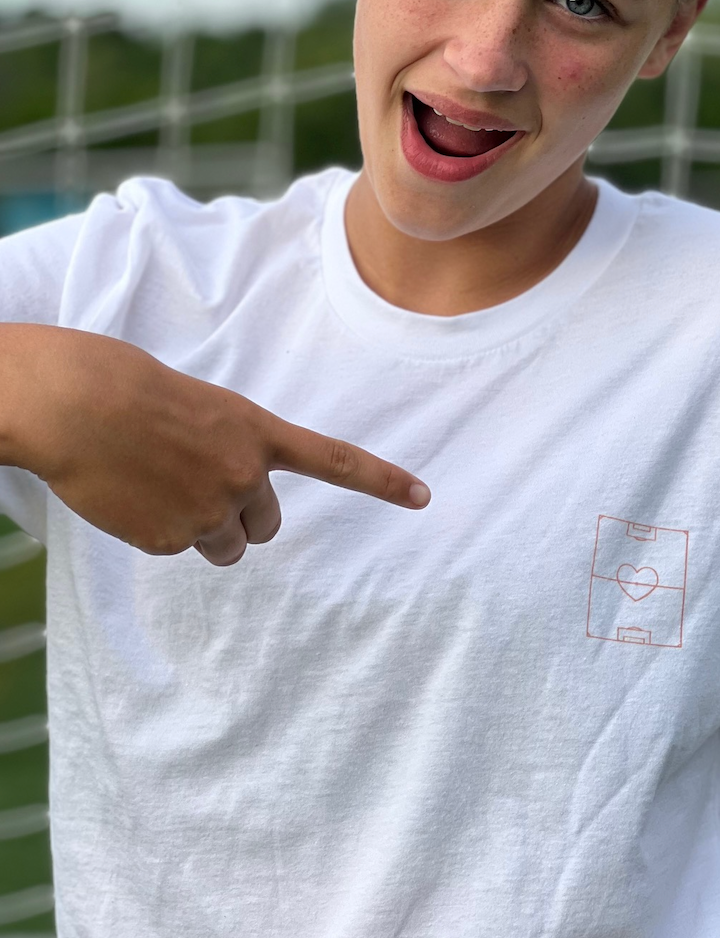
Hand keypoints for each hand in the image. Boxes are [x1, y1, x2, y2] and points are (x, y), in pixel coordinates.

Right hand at [0, 324, 430, 565]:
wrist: (78, 405)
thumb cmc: (132, 390)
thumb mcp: (205, 407)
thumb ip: (231, 445)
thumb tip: (228, 489)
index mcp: (258, 433)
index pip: (335, 460)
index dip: (382, 481)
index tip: (424, 497)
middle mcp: (244, 477)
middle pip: (266, 525)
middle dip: (241, 516)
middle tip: (198, 486)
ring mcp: (209, 512)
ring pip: (226, 547)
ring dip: (204, 532)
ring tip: (161, 491)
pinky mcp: (170, 540)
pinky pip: (176, 547)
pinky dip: (157, 530)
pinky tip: (132, 496)